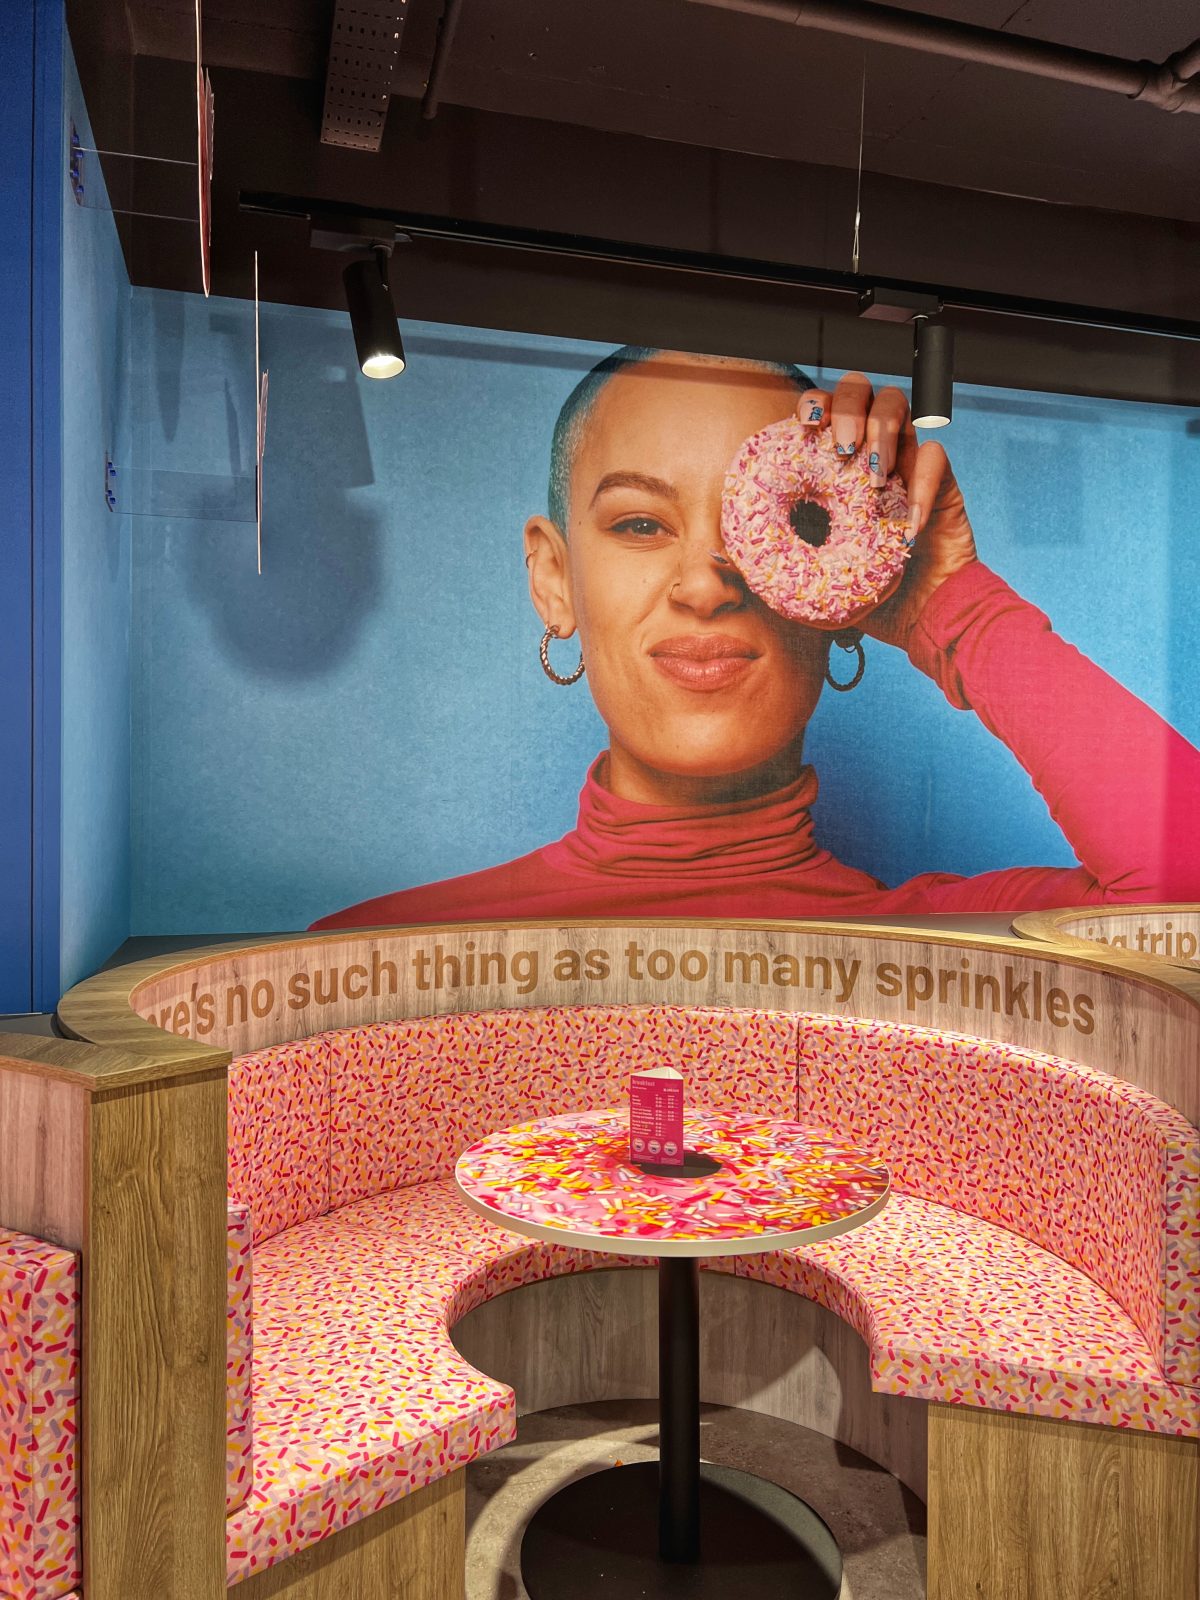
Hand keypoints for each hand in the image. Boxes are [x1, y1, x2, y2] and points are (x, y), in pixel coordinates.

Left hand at [796, 372, 977, 650]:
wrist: (919, 616)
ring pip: (897, 406)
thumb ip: (771, 556)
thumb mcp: (806, 574)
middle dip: (846, 407)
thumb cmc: (862, 593)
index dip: (811, 403)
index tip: (802, 424)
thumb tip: (718, 557)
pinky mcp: (941, 481)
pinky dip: (922, 484)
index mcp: (833, 464)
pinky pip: (936, 457)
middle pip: (859, 390)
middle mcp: (869, 451)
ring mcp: (906, 461)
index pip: (821, 410)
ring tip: (874, 476)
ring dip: (882, 432)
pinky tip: (910, 524)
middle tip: (839, 447)